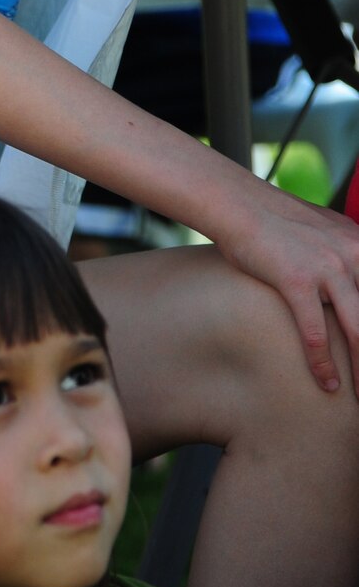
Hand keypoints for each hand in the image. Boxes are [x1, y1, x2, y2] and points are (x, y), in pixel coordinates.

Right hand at [214, 184, 358, 393]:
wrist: (239, 204)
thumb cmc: (276, 219)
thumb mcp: (326, 229)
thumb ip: (346, 251)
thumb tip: (351, 276)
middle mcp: (353, 255)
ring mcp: (327, 268)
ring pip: (358, 329)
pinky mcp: (296, 281)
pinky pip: (316, 332)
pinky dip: (323, 362)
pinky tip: (327, 382)